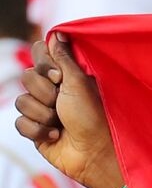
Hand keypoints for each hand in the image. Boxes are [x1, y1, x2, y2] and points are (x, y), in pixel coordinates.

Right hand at [13, 32, 123, 187]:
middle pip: (27, 77)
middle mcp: (53, 91)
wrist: (95, 154)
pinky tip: (55, 137)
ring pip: (22, 101)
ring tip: (62, 124)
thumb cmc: (93, 117)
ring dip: (43, 114)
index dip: (44, 64)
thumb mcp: (79, 83)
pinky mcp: (36, 130)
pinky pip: (20, 123)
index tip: (59, 75)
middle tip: (62, 103)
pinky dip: (38, 131)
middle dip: (45, 92)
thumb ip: (64, 58)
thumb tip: (57, 33)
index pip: (39, 54)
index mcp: (66, 77)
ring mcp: (43, 110)